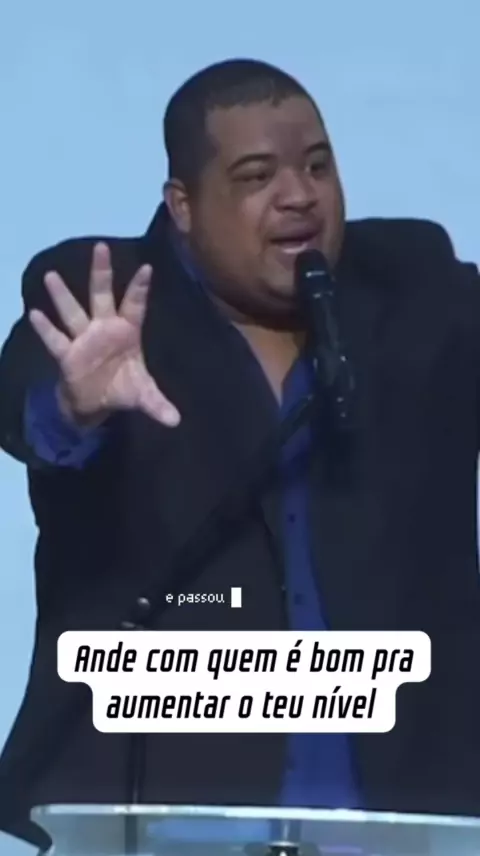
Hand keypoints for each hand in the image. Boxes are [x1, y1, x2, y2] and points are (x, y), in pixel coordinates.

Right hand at [29, 242, 180, 427]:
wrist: (95, 402)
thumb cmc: (121, 388)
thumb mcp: (142, 396)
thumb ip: (158, 405)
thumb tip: (176, 421)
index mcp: (127, 332)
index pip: (135, 305)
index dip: (140, 288)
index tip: (147, 268)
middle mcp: (104, 328)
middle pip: (102, 295)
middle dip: (102, 273)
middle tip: (101, 247)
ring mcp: (84, 338)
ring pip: (73, 312)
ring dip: (62, 296)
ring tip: (51, 275)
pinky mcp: (67, 353)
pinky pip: (55, 339)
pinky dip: (45, 329)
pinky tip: (34, 314)